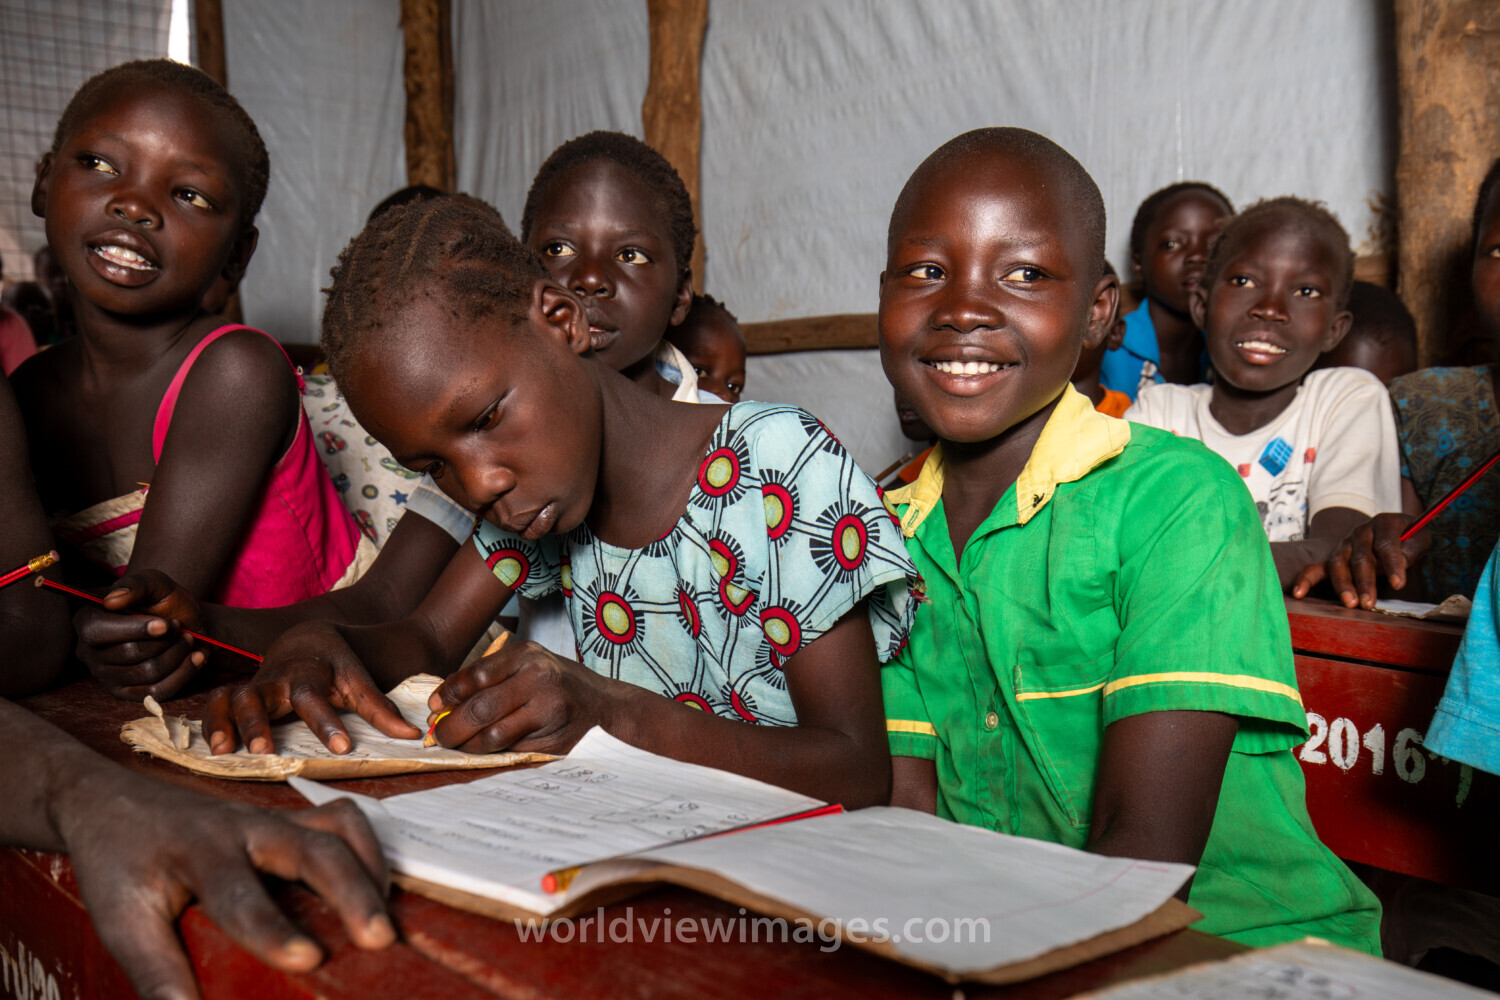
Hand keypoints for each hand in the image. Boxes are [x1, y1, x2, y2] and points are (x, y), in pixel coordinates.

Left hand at [58, 773, 394, 999]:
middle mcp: (246, 827)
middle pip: (314, 847)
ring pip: (339, 827)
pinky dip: (369, 850)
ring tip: (387, 918)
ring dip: (370, 868)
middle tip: (380, 938)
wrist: (113, 802)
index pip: (241, 893)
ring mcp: (274, 817)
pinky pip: (342, 822)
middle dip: (352, 891)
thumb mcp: (121, 919)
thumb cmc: (119, 864)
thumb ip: (156, 970)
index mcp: (199, 851)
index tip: (308, 959)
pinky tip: (377, 888)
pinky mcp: (289, 818)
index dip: (274, 929)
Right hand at [74, 570, 207, 700]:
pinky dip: (184, 673)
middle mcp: (89, 652)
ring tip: (188, 639)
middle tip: (179, 627)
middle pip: (129, 653)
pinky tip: (196, 657)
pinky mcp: (128, 693)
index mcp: (87, 622)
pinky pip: (158, 691)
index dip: (135, 629)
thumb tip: (111, 600)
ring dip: (177, 654)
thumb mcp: (154, 583)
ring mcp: (106, 676)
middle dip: (164, 640)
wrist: (184, 622)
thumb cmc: (163, 600)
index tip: (166, 624)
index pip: (99, 631)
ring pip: (147, 672)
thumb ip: (135, 585)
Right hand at [203, 620, 419, 755]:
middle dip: (259, 723)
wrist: (307, 637)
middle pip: (262, 697)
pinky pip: (216, 704)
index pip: (317, 698)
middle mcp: (277, 679)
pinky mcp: (238, 692)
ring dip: (225, 724)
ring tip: (224, 751)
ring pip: (232, 699)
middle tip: (263, 750)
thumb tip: (413, 737)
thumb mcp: (359, 681)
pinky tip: (211, 749)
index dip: (328, 723)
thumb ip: (381, 710)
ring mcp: (254, 685)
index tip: (342, 747)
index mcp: (310, 674)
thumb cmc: (335, 666)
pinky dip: (210, 723)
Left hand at [428, 640, 615, 754]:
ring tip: (459, 745)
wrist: (603, 703)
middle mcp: (539, 678)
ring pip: (494, 734)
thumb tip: (441, 703)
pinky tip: (485, 750)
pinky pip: (512, 750)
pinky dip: (492, 752)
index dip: (448, 694)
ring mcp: (549, 709)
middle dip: (452, 727)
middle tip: (439, 735)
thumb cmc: (555, 682)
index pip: (476, 676)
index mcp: (526, 655)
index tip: (434, 706)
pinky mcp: (554, 738)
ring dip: (469, 744)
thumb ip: (489, 678)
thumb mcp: (526, 665)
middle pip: (481, 708)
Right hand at [1291, 513, 1431, 609]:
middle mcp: (1360, 532)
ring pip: (1338, 564)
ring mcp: (1344, 545)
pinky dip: (1306, 580)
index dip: (1393, 564)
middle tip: (1370, 603)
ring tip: (1350, 603)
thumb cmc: (1410, 538)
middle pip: (1361, 558)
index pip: (1386, 544)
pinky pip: (1316, 568)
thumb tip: (1402, 562)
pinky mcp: (1334, 559)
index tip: (1399, 584)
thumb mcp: (1420, 537)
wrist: (1394, 531)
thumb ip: (1414, 547)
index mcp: (1384, 523)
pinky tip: (1298, 593)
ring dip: (1343, 585)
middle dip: (1365, 581)